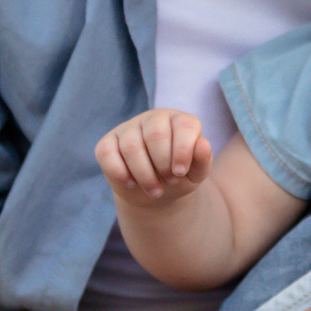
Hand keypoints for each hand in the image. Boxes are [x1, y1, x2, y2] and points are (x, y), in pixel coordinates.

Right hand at [94, 108, 210, 205]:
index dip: (182, 151)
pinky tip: (131, 183)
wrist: (156, 192)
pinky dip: (120, 173)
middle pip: (156, 134)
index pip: (184, 125)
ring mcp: (129, 128)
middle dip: (163, 164)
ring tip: (155, 190)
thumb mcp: (195, 174)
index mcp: (180, 120)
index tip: (180, 173)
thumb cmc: (178, 177)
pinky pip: (107, 153)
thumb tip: (203, 144)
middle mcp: (154, 118)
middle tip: (169, 181)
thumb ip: (202, 160)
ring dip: (144, 174)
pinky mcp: (108, 142)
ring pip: (131, 146)